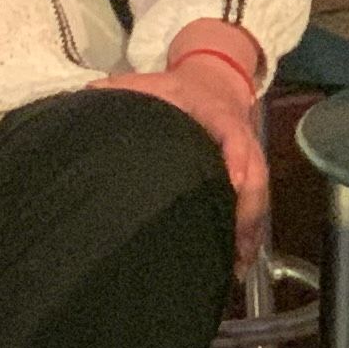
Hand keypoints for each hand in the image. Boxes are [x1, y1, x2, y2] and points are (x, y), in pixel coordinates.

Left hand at [93, 51, 268, 269]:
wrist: (214, 82)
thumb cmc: (179, 88)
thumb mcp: (154, 82)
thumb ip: (124, 88)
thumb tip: (90, 95)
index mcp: (220, 115)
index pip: (235, 136)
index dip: (238, 159)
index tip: (233, 183)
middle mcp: (241, 140)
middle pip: (255, 176)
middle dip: (248, 211)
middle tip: (236, 245)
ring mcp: (248, 160)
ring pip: (258, 197)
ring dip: (250, 231)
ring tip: (237, 265)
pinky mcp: (248, 176)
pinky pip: (254, 206)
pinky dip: (249, 234)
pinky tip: (238, 262)